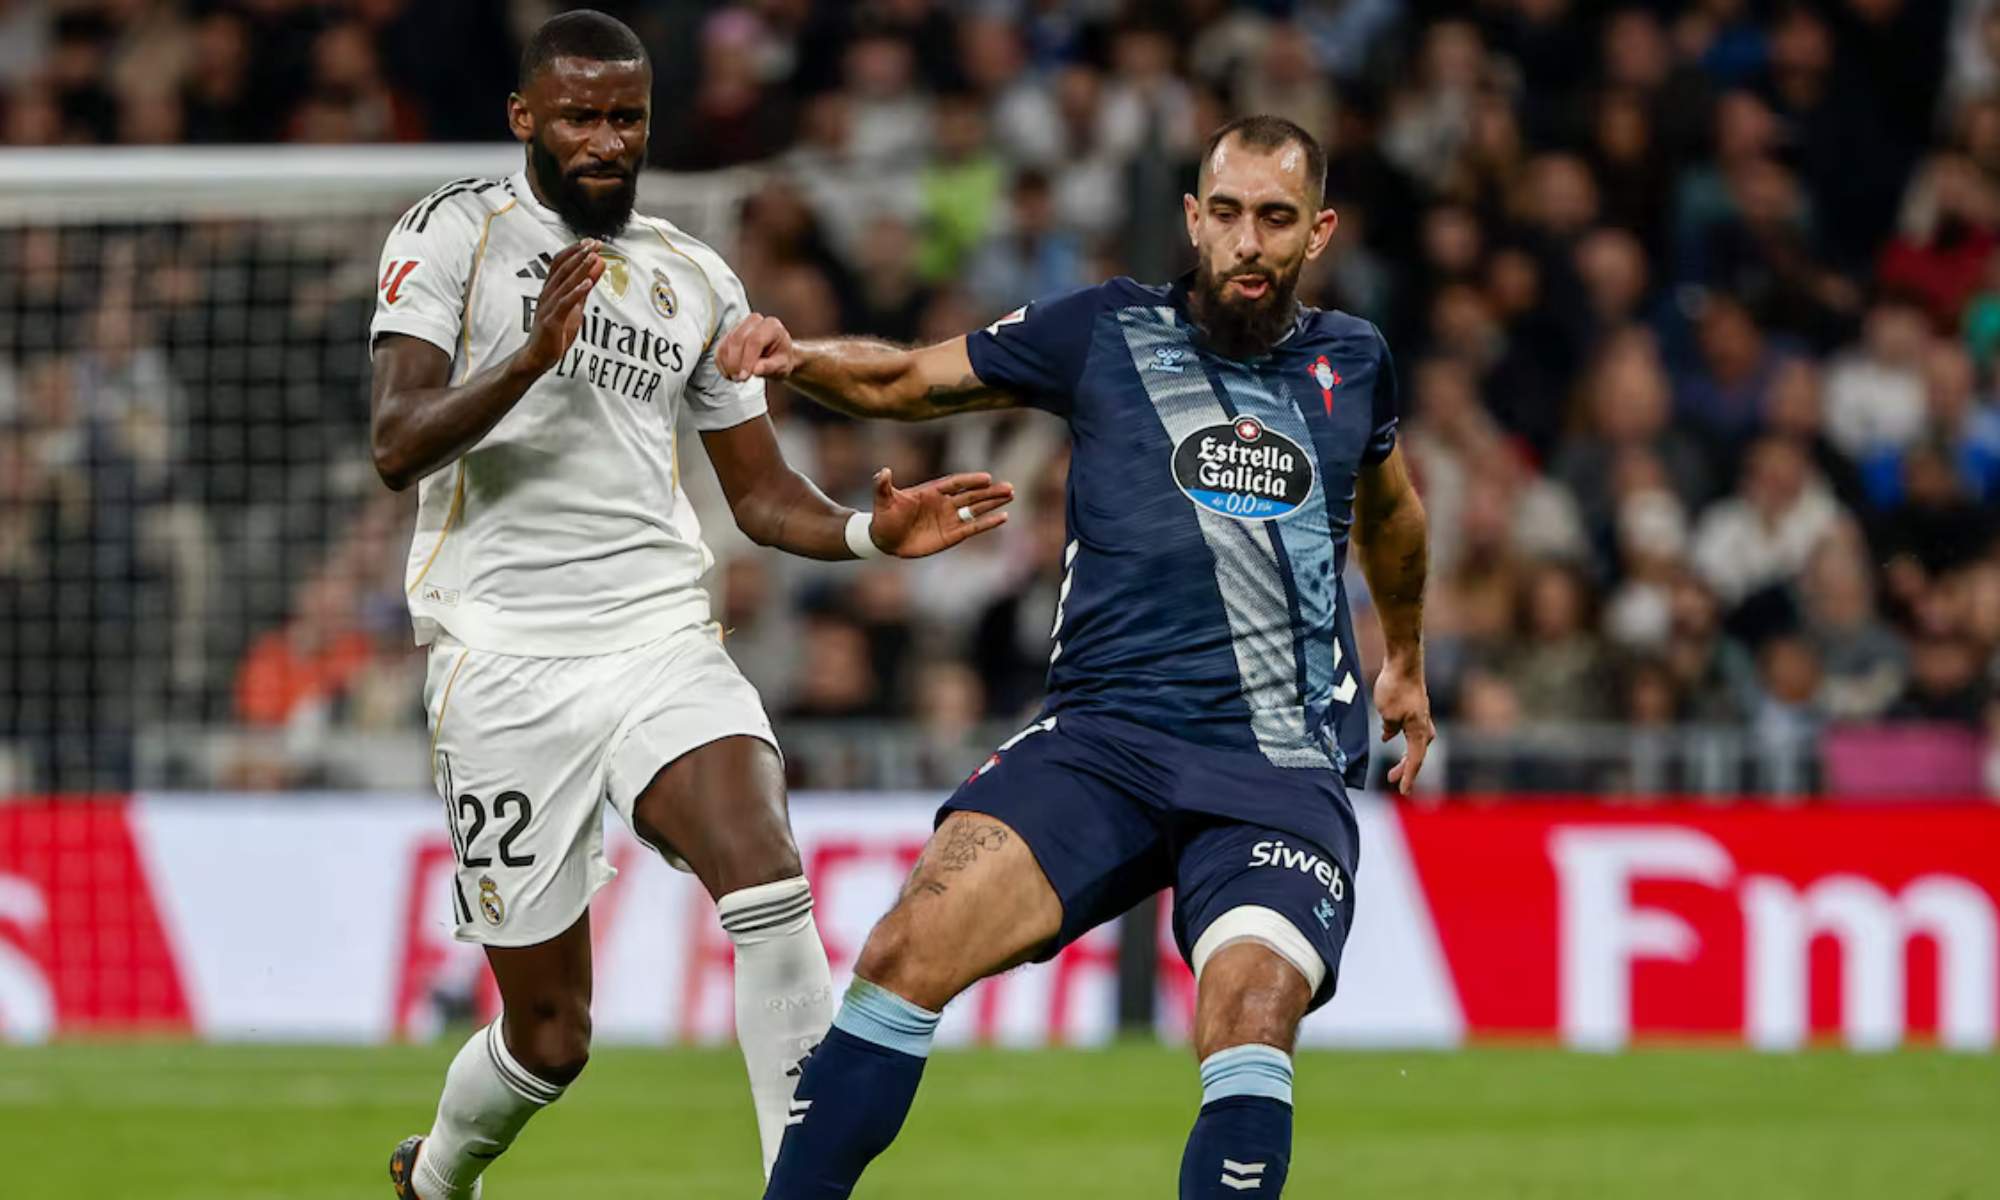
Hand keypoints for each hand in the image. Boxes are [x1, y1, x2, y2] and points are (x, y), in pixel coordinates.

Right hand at [518, 240, 603, 374]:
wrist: (537, 357)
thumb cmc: (555, 332)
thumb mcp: (574, 307)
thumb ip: (584, 288)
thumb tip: (597, 268)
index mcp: (550, 289)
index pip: (560, 264)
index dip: (574, 251)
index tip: (590, 241)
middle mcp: (547, 294)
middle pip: (562, 269)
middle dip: (579, 255)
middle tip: (595, 243)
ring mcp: (548, 307)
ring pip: (564, 283)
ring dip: (580, 269)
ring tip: (593, 257)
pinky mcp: (552, 321)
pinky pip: (565, 304)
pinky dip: (576, 292)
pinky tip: (587, 283)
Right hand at [716, 312, 798, 382]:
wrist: (776, 355)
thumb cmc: (781, 359)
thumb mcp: (782, 366)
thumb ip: (770, 367)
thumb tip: (755, 370)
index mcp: (771, 325)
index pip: (755, 340)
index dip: (747, 359)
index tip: (744, 376)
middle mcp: (754, 321)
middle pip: (737, 339)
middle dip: (735, 362)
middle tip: (739, 379)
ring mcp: (740, 325)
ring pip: (726, 343)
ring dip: (727, 364)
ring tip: (736, 378)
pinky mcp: (729, 334)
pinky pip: (720, 348)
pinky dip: (721, 364)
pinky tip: (730, 374)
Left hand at [865, 468, 1012, 557]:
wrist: (884, 539)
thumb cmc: (884, 517)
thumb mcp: (883, 500)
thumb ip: (883, 486)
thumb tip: (882, 472)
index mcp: (931, 492)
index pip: (955, 483)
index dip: (970, 480)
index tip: (986, 478)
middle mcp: (944, 503)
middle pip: (971, 495)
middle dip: (990, 492)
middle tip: (1009, 487)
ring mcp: (949, 519)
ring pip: (975, 509)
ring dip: (992, 503)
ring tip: (1011, 495)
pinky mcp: (951, 535)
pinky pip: (972, 528)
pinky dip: (987, 523)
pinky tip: (1003, 517)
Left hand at [1373, 656, 1432, 795]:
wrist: (1404, 662)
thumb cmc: (1396, 688)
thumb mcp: (1387, 714)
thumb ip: (1389, 728)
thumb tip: (1389, 736)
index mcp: (1419, 732)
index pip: (1415, 760)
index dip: (1409, 777)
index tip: (1404, 791)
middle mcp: (1424, 726)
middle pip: (1417, 754)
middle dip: (1405, 769)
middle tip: (1393, 781)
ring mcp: (1420, 716)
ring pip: (1415, 743)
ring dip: (1405, 755)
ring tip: (1396, 767)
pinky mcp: (1414, 708)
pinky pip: (1410, 730)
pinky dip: (1402, 738)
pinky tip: (1390, 736)